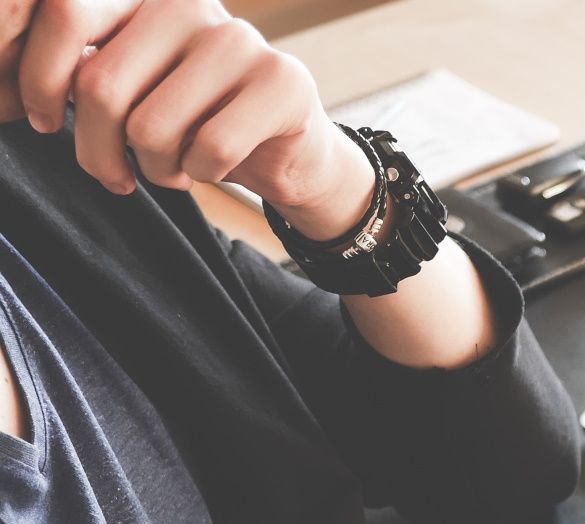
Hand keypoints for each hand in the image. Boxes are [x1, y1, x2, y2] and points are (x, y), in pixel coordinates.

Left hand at [1, 0, 371, 238]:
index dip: (35, 79)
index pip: (65, 14)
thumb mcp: (126, 88)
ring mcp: (239, 40)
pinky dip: (200, 174)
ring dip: (153, 169)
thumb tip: (10, 95)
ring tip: (170, 168)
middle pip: (100, 85)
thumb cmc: (191, 121)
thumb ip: (80, 74)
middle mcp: (188, 4)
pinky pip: (209, 148)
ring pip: (152, 126)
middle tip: (112, 174)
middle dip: (95, 151)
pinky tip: (211, 168)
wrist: (287, 149)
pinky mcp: (282, 81)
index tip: (40, 121)